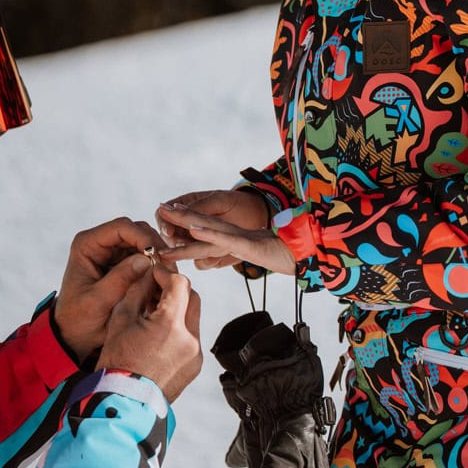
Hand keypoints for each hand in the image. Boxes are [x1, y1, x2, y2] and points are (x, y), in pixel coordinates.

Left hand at [54, 217, 164, 361]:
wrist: (74, 335)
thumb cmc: (78, 319)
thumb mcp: (97, 302)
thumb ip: (119, 279)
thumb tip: (146, 260)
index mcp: (87, 244)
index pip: (121, 227)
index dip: (142, 238)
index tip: (158, 257)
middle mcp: (101, 242)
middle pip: (137, 231)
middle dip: (155, 247)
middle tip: (168, 268)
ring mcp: (114, 252)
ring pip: (146, 242)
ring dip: (158, 257)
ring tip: (167, 276)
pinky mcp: (124, 264)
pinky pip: (147, 257)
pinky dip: (156, 267)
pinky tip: (162, 282)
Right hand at [97, 263, 202, 401]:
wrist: (123, 403)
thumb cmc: (117, 362)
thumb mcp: (121, 319)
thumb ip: (138, 290)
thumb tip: (148, 274)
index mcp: (171, 325)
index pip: (179, 283)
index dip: (165, 274)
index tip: (153, 273)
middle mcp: (190, 339)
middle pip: (192, 297)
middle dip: (174, 289)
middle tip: (154, 289)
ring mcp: (195, 354)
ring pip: (193, 318)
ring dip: (177, 309)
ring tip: (153, 313)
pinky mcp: (195, 366)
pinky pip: (191, 338)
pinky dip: (179, 330)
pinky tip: (159, 334)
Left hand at [156, 203, 295, 275]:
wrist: (308, 254)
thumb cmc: (283, 254)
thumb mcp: (252, 254)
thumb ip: (233, 252)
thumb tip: (206, 259)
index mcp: (233, 238)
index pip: (204, 231)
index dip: (185, 224)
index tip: (166, 218)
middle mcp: (234, 235)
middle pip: (202, 225)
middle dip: (179, 218)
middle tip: (159, 208)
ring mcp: (241, 238)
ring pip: (209, 229)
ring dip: (187, 221)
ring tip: (168, 214)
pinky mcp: (250, 244)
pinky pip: (226, 238)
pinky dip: (209, 233)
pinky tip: (194, 228)